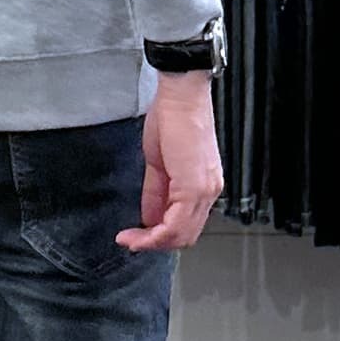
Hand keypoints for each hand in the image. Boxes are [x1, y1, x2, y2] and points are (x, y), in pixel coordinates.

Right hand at [116, 72, 223, 252]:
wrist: (181, 96)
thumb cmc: (173, 118)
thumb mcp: (159, 164)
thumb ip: (156, 193)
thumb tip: (148, 218)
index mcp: (203, 186)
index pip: (185, 225)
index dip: (158, 237)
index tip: (134, 237)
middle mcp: (209, 191)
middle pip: (185, 236)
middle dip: (154, 244)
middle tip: (131, 242)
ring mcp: (204, 190)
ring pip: (181, 234)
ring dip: (152, 242)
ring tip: (130, 239)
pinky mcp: (194, 187)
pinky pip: (176, 223)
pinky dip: (155, 234)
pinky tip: (138, 232)